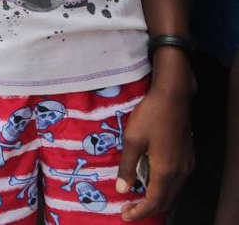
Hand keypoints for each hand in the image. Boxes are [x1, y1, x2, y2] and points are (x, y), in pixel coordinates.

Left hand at [117, 58, 193, 219]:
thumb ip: (127, 166)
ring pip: (173, 192)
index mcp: (166, 171)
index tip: (125, 215)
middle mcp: (180, 172)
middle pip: (166, 201)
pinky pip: (177, 182)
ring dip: (156, 200)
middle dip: (147, 209)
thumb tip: (122, 189)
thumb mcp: (132, 139)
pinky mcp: (187, 157)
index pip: (154, 202)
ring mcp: (186, 165)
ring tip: (137, 199)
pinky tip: (151, 182)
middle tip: (128, 210)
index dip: (140, 212)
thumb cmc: (150, 116)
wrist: (173, 97)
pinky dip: (164, 189)